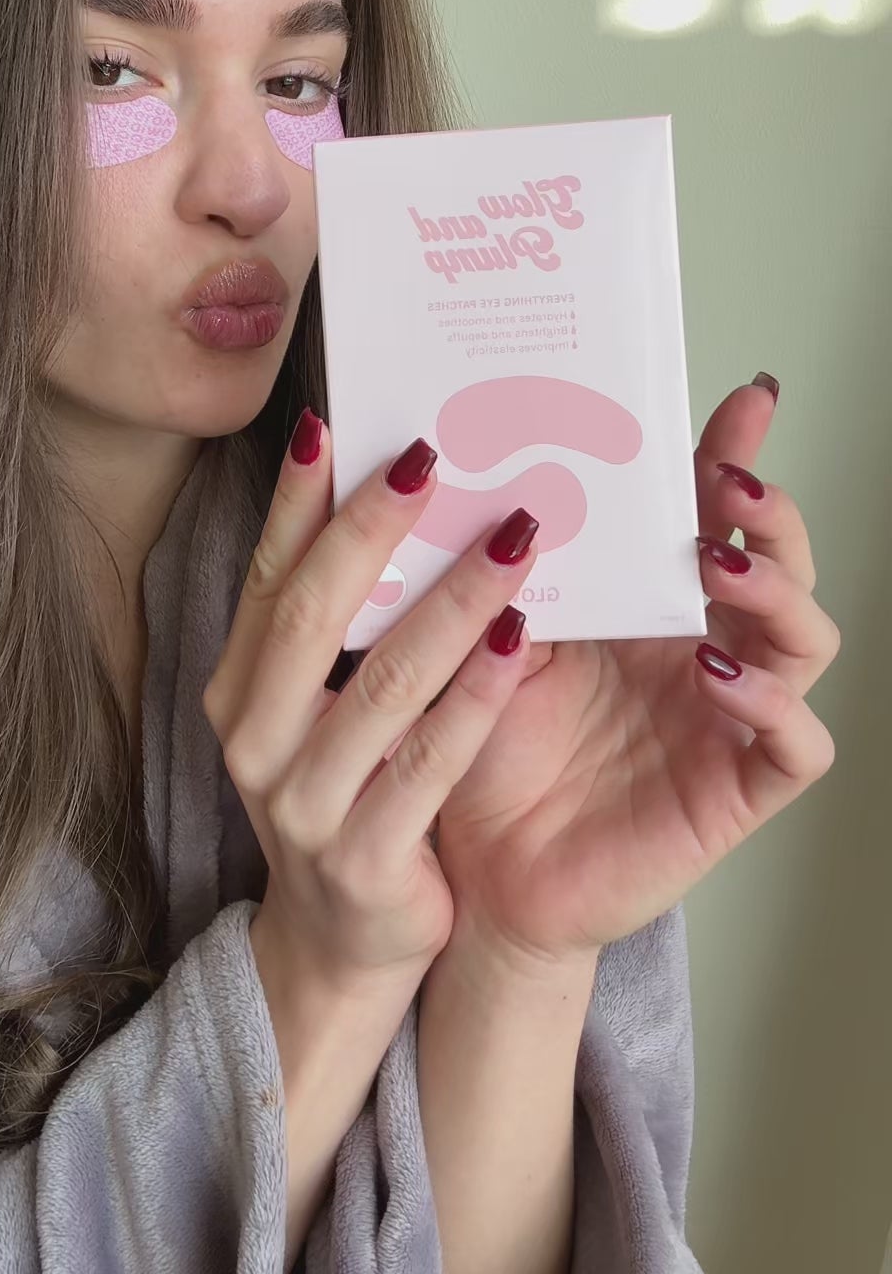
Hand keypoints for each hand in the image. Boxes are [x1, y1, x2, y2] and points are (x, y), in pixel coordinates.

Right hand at [201, 409, 539, 1004]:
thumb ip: (345, 623)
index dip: (297, 498)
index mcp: (240, 687)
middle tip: (434, 456)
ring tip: (514, 534)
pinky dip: (477, 697)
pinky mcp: (364, 860)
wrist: (344, 946)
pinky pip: (430, 762)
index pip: (268, 574)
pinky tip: (520, 643)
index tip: (335, 422)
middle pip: (313, 611)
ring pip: (383, 681)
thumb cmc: (348, 792)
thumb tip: (401, 495)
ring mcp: (304, 803)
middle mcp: (256, 739)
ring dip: (452, 601)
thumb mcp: (322, 707)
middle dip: (375, 527)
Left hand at [431, 375, 839, 969]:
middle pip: (779, 561)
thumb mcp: (486, 633)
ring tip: (719, 562)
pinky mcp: (736, 790)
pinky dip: (772, 702)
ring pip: (806, 640)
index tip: (742, 399)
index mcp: (646, 602)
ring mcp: (728, 718)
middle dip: (768, 511)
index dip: (735, 455)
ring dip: (777, 591)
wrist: (469, 874)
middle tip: (729, 478)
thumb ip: (507, 562)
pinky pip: (795, 743)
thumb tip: (495, 453)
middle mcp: (700, 648)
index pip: (710, 514)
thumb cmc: (479, 750)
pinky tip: (718, 670)